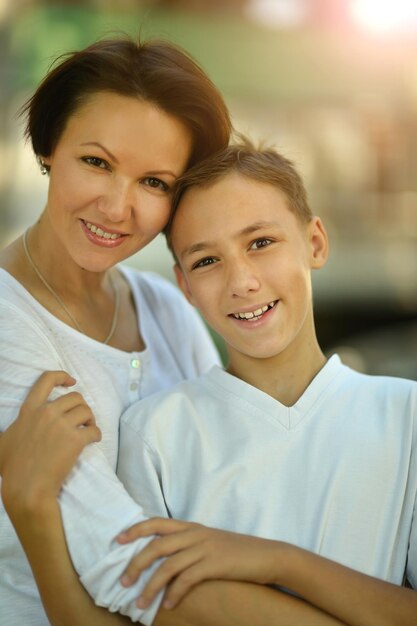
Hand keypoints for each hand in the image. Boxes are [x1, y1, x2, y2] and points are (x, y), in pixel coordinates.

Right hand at [1, 371, 100, 514]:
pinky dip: (96, 434)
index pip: (46, 380)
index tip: (71, 381)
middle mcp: (47, 413)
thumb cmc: (12, 468)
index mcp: (30, 410)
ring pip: (87, 411)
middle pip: (75, 397)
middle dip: (81, 406)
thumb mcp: (3, 442)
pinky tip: (92, 440)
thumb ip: (9, 430)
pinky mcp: (75, 440)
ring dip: (90, 419)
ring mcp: (62, 426)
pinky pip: (94, 430)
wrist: (26, 488)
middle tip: (81, 419)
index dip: (62, 376)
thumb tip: (11, 430)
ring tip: (87, 429)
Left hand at [116, 517, 281, 609]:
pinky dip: (174, 593)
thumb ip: (189, 546)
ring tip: (140, 604)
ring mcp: (205, 548)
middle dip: (136, 563)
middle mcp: (196, 534)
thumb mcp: (210, 543)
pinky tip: (168, 605)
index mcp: (192, 527)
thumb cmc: (236, 552)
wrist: (267, 555)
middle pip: (157, 545)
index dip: (136, 529)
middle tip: (123, 582)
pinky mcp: (215, 564)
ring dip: (151, 586)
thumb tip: (164, 560)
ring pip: (168, 565)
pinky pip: (187, 579)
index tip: (118, 540)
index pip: (158, 523)